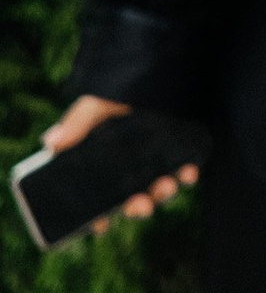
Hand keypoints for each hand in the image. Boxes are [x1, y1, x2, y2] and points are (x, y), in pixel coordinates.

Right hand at [37, 92, 196, 225]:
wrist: (158, 65)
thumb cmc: (119, 89)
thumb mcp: (97, 104)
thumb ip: (77, 122)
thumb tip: (50, 142)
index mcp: (105, 163)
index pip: (99, 200)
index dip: (97, 218)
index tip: (99, 228)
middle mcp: (131, 167)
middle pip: (133, 199)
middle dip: (137, 208)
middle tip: (139, 206)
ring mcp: (157, 161)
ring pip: (159, 189)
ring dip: (163, 193)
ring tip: (166, 185)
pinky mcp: (180, 151)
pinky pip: (184, 170)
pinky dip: (186, 175)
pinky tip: (187, 172)